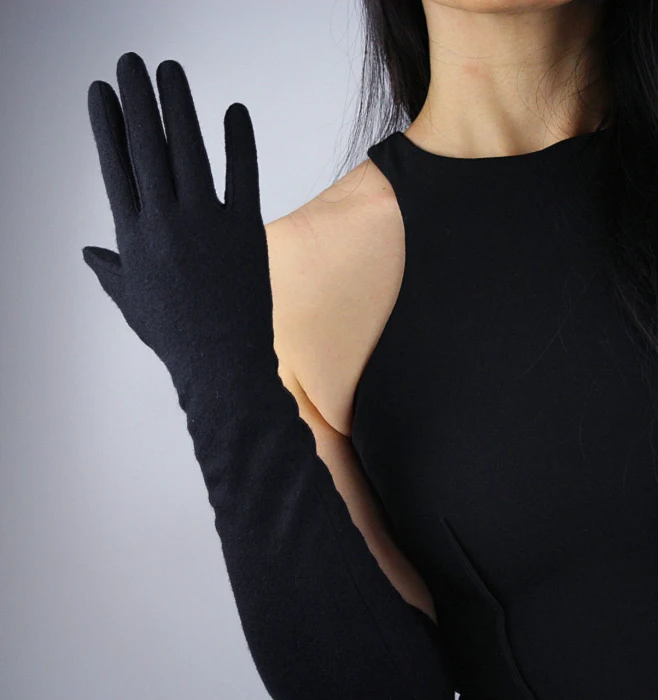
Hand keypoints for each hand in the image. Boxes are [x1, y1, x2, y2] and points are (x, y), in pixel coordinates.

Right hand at [82, 52, 276, 390]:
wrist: (221, 366)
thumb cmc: (174, 337)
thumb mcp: (133, 303)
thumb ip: (110, 270)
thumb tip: (90, 253)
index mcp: (132, 237)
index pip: (115, 166)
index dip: (108, 124)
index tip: (101, 92)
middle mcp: (164, 223)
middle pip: (146, 146)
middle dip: (137, 98)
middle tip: (132, 62)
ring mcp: (207, 225)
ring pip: (189, 151)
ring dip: (179, 105)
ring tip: (170, 71)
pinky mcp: (246, 231)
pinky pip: (243, 176)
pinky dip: (240, 142)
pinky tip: (235, 111)